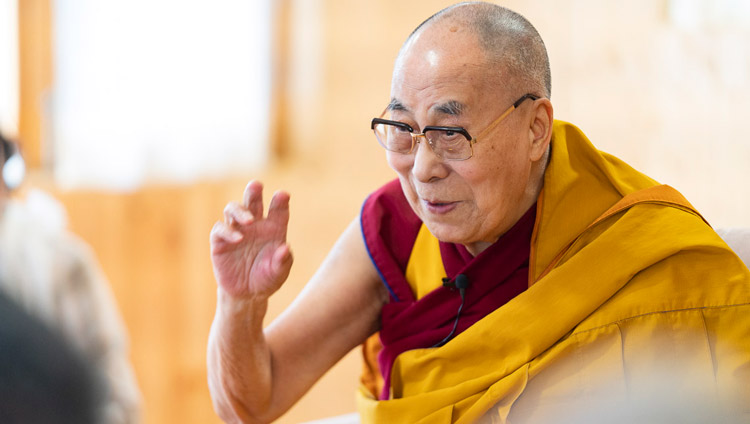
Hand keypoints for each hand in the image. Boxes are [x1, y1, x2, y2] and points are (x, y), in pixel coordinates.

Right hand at [210, 181, 292, 298]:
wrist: (247, 295)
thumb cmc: (267, 279)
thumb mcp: (279, 273)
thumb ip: (283, 262)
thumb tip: (285, 248)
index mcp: (274, 228)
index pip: (278, 210)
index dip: (280, 201)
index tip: (283, 195)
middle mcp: (255, 225)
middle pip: (253, 201)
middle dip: (253, 192)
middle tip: (256, 185)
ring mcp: (237, 231)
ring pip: (233, 209)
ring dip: (240, 210)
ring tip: (248, 220)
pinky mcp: (220, 242)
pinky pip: (220, 229)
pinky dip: (227, 231)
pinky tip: (237, 238)